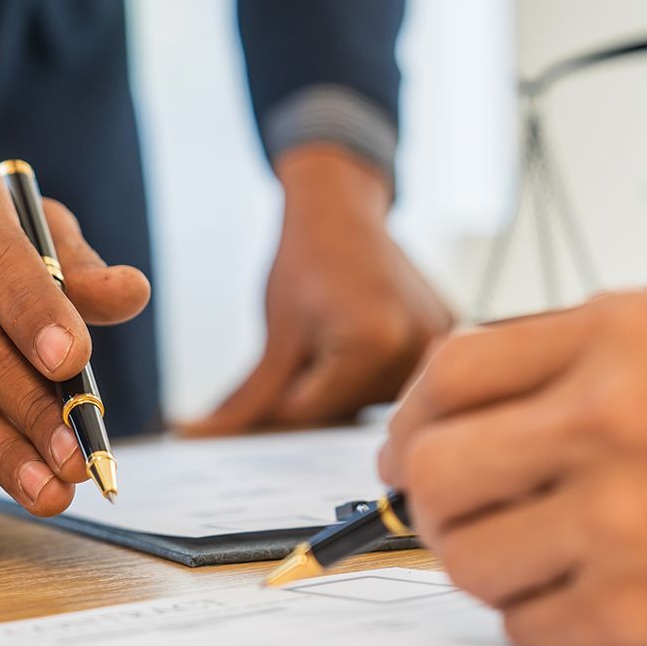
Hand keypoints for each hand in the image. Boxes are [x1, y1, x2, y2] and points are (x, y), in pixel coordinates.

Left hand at [186, 146, 450, 432]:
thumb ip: (249, 399)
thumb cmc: (306, 259)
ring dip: (341, 385)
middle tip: (303, 345)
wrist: (341, 208)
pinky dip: (365, 371)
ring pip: (369, 402)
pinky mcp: (445, 335)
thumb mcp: (275, 335)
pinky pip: (394, 378)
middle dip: (312, 394)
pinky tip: (355, 331)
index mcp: (372, 346)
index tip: (271, 377)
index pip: (311, 414)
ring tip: (332, 331)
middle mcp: (416, 350)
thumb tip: (201, 437)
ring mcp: (437, 343)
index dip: (280, 400)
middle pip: (345, 412)